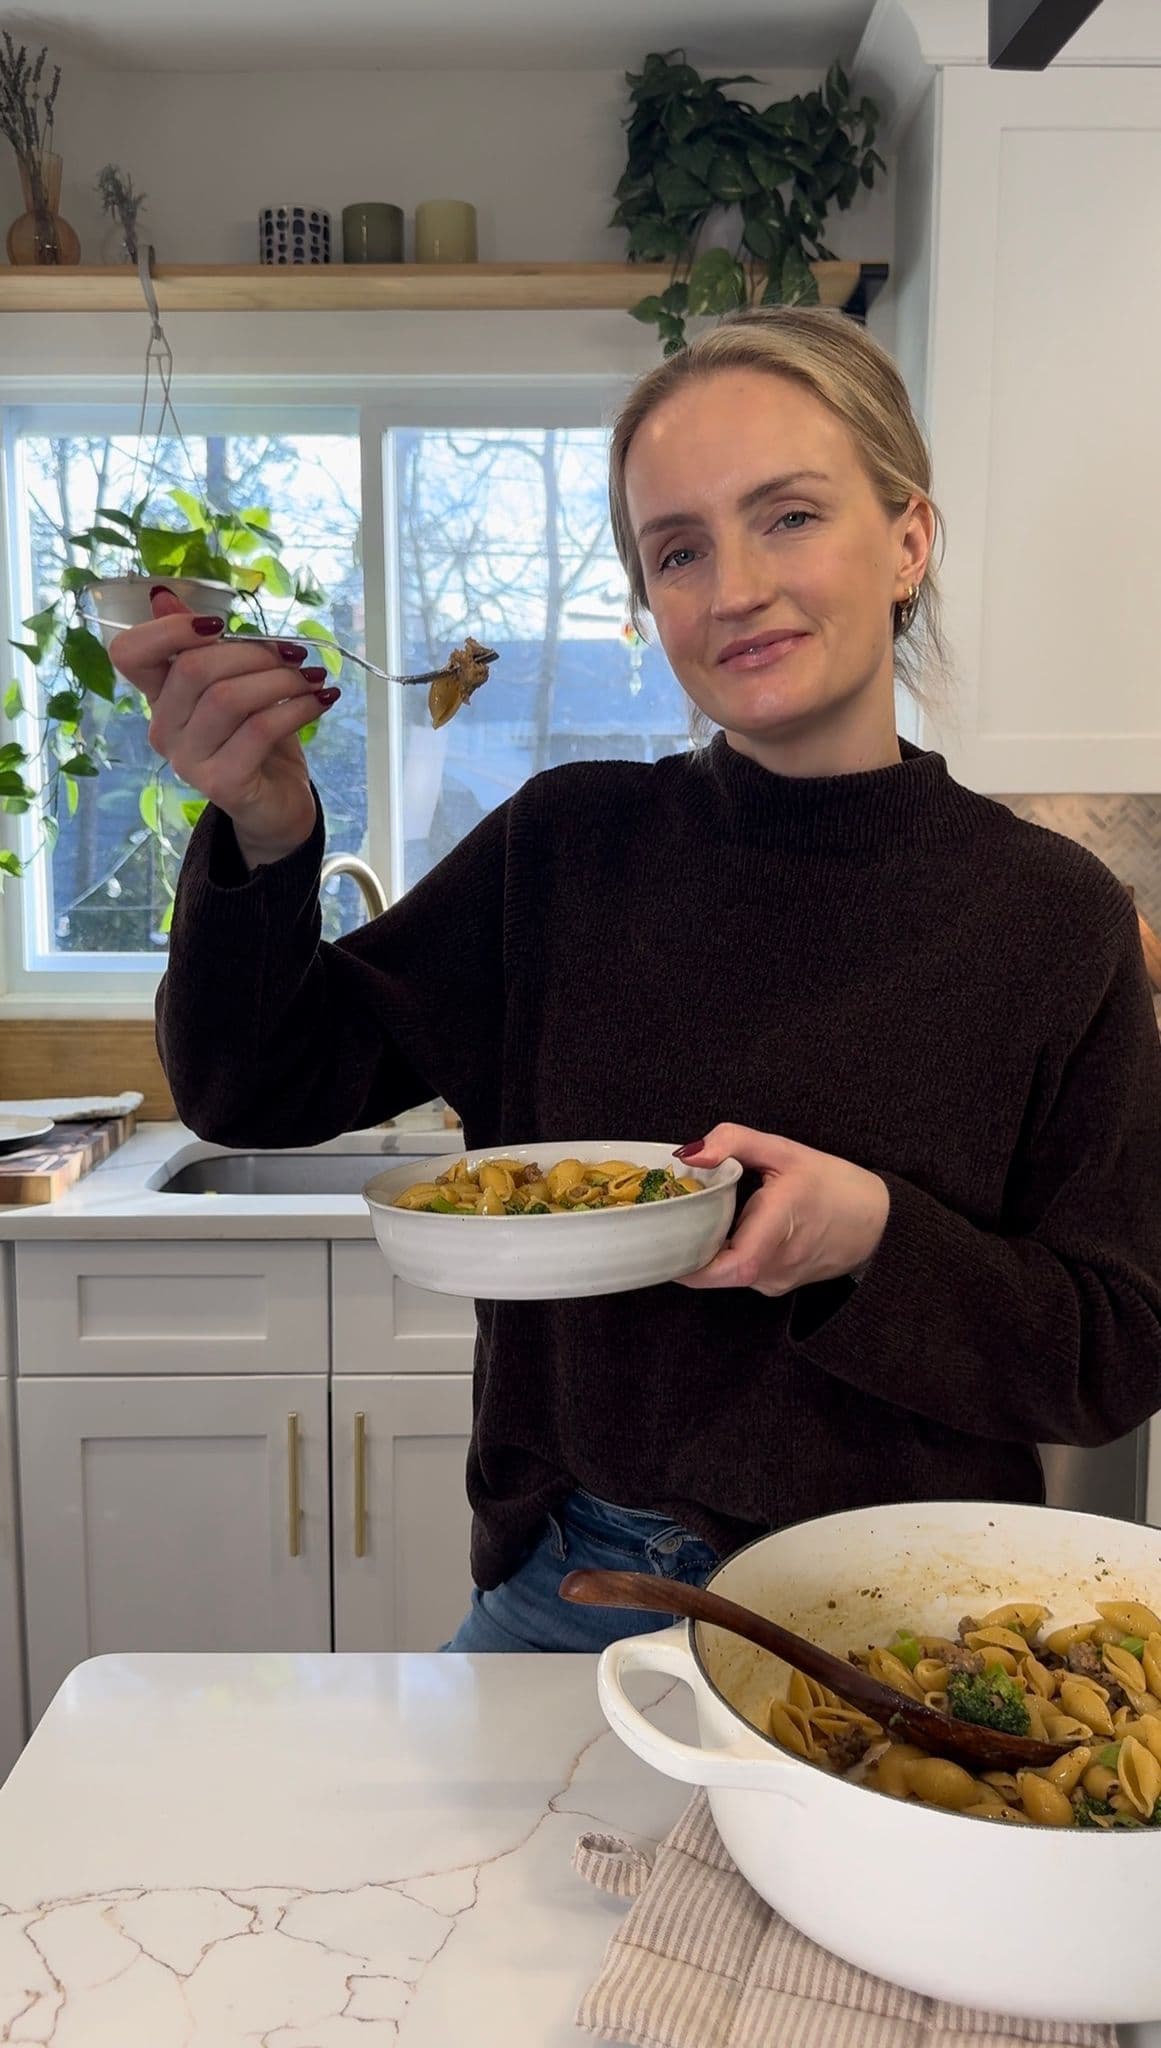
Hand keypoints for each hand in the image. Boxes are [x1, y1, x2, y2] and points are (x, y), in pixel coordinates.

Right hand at [109, 588, 334, 867]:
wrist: (277, 804)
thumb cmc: (256, 738)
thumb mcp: (235, 682)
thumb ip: (207, 644)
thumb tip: (162, 595)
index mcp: (159, 697)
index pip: (129, 654)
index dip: (168, 629)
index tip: (218, 623)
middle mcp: (164, 729)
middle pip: (194, 668)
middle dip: (253, 653)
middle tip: (294, 658)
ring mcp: (188, 761)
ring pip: (228, 698)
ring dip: (280, 680)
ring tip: (311, 680)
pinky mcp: (222, 783)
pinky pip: (259, 729)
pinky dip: (296, 707)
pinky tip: (320, 700)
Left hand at [674, 1123, 889, 1295]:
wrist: (877, 1223)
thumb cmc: (832, 1184)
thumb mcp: (784, 1150)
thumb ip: (734, 1141)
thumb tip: (689, 1154)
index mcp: (781, 1225)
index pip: (731, 1265)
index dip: (692, 1264)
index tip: (667, 1243)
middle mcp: (777, 1263)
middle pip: (717, 1271)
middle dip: (688, 1251)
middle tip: (669, 1224)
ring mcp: (777, 1281)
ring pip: (726, 1273)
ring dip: (708, 1251)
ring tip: (697, 1222)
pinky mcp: (777, 1286)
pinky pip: (740, 1273)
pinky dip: (727, 1254)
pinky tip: (728, 1231)